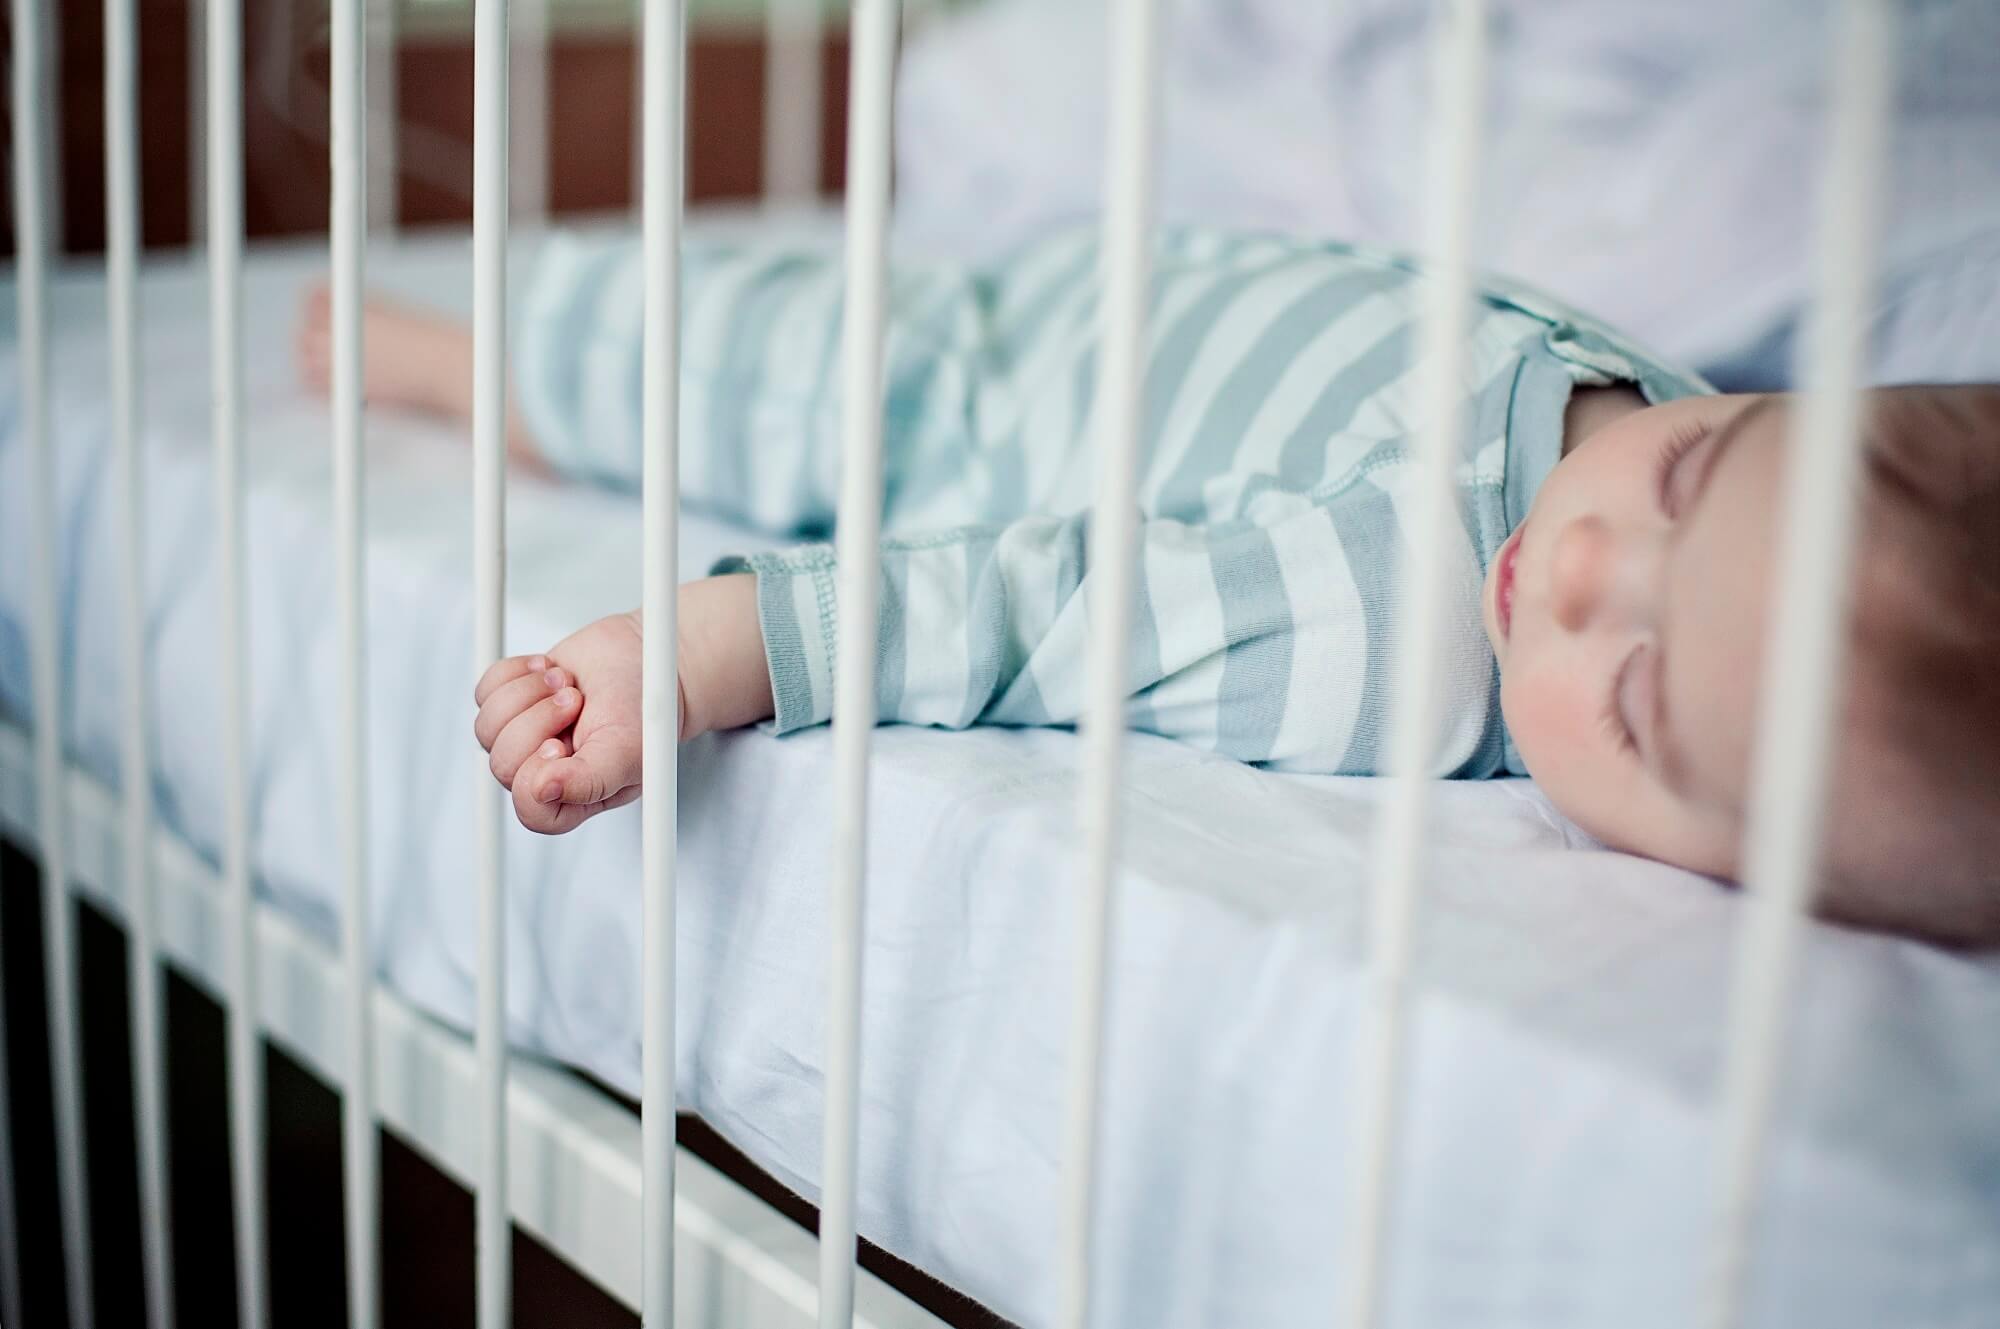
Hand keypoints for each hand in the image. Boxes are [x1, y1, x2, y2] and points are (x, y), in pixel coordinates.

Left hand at [471, 576, 771, 835]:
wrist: (642, 659)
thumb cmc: (644, 710)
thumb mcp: (628, 750)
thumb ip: (589, 780)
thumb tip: (542, 791)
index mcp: (573, 798)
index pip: (531, 810)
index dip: (537, 776)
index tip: (560, 744)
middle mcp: (542, 773)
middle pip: (504, 763)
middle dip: (540, 721)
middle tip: (574, 700)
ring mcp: (523, 738)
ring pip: (487, 727)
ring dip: (529, 693)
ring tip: (567, 683)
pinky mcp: (511, 702)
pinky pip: (485, 692)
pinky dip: (517, 672)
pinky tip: (550, 670)